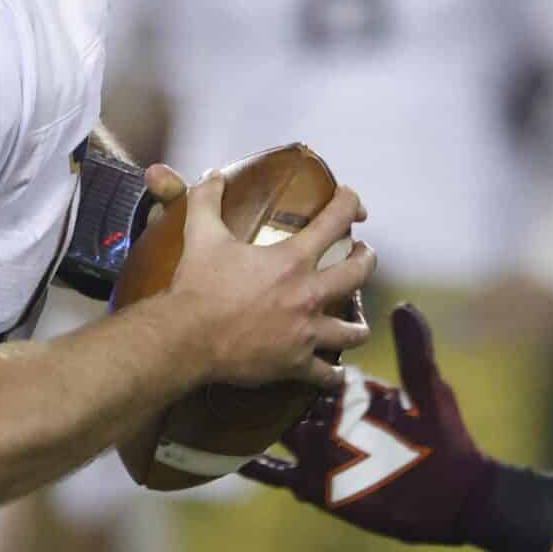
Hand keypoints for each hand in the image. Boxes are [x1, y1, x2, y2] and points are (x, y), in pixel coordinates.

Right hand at [163, 168, 373, 388]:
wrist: (186, 338)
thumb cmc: (197, 286)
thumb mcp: (202, 235)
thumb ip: (207, 200)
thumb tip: (211, 175)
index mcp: (292, 260)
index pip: (336, 221)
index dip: (350, 204)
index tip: (352, 201)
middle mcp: (309, 295)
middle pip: (359, 272)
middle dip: (366, 260)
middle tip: (362, 255)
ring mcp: (306, 332)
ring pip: (353, 331)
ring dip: (357, 325)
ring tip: (357, 323)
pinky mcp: (296, 364)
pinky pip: (326, 375)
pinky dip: (332, 375)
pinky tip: (335, 374)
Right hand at [244, 305, 498, 543]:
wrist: (451, 497)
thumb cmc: (446, 439)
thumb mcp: (428, 391)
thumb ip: (414, 351)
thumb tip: (403, 305)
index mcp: (354, 394)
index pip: (316, 365)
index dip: (294, 347)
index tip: (264, 322)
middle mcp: (332, 420)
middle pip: (287, 398)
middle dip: (262, 383)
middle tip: (225, 360)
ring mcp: (321, 453)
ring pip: (275, 432)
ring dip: (248, 421)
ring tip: (210, 401)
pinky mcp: (317, 486)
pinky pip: (277, 475)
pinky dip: (253, 466)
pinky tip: (224, 458)